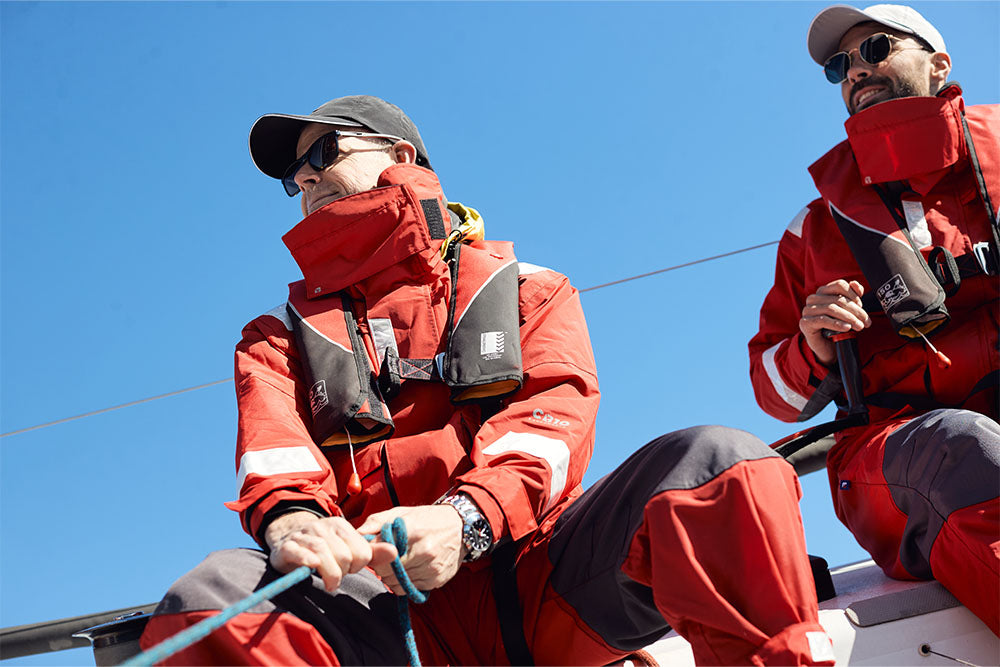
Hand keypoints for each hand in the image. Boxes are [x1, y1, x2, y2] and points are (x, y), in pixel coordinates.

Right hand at [265, 512, 397, 592]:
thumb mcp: (347, 547)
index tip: (350, 568)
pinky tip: (312, 568)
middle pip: (344, 556)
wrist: (286, 540)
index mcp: (340, 525)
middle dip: (343, 572)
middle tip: (337, 576)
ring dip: (329, 575)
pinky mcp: (287, 547)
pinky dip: (307, 561)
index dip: (359, 565)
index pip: (361, 551)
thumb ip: (372, 552)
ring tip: (329, 583)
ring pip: (323, 556)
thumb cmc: (323, 548)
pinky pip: (299, 553)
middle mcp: (322, 527)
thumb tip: (395, 551)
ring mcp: (304, 536)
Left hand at [358, 505, 464, 594]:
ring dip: (391, 577)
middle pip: (386, 571)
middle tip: (385, 558)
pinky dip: (404, 583)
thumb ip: (376, 522)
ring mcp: (432, 568)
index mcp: (413, 530)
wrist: (460, 527)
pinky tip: (409, 570)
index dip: (374, 554)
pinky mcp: (437, 580)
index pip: (380, 553)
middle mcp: (424, 551)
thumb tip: (355, 535)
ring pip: (396, 584)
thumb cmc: (426, 519)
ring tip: (398, 563)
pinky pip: (409, 590)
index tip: (375, 551)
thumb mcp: (401, 513)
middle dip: (381, 567)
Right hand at [799, 279, 870, 365]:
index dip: (853, 295)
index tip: (862, 306)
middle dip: (855, 311)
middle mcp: (813, 299)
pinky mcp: (805, 323)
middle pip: (837, 299)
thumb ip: (852, 296)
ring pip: (831, 309)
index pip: (839, 285)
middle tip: (866, 321)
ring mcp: (807, 310)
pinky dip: (837, 324)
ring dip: (849, 318)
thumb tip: (856, 284)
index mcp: (823, 292)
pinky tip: (847, 328)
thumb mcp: (848, 311)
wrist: (828, 348)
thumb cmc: (838, 327)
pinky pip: (823, 320)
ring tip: (859, 326)